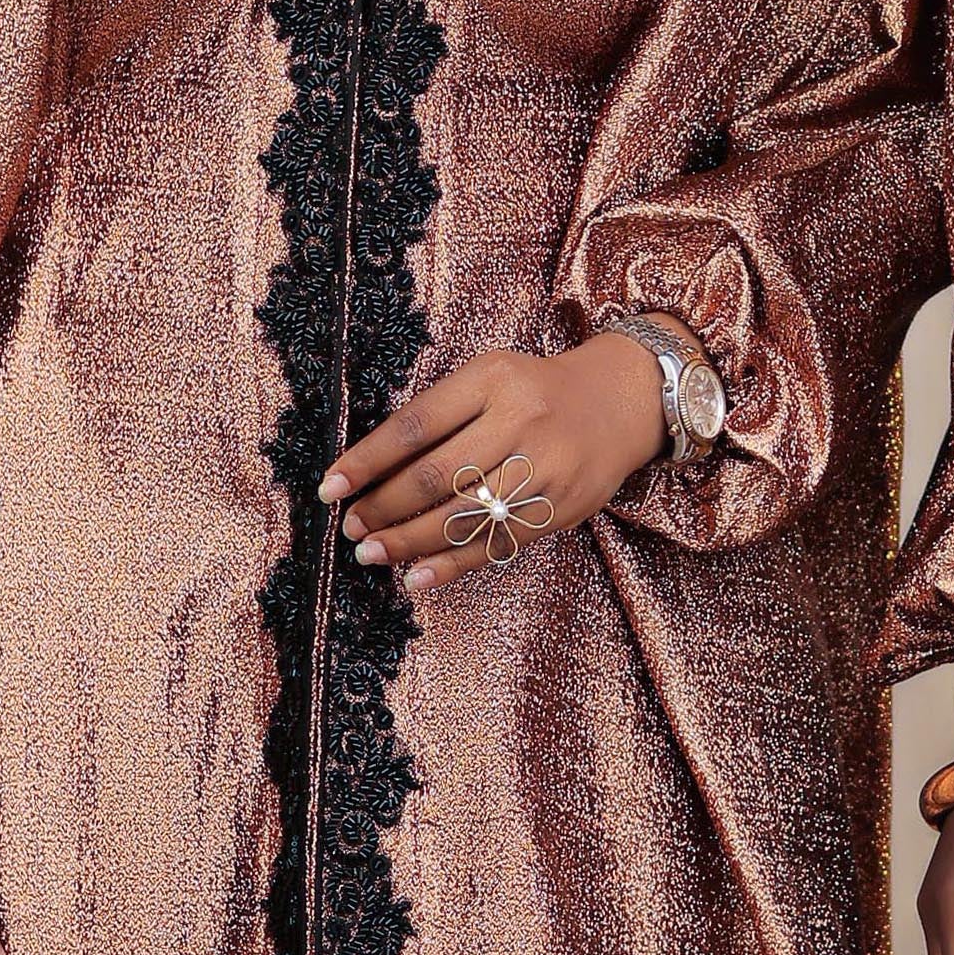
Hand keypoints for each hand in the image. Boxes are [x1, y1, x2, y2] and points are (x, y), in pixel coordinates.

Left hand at [332, 337, 666, 594]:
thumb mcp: (490, 378)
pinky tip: (418, 576)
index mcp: (491, 379)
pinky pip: (498, 543)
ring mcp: (544, 467)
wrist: (623, 401)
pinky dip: (453, 564)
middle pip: (436, 475)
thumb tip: (372, 471)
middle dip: (383, 507)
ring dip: (408, 541)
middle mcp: (520, 421)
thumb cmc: (537, 391)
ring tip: (370, 552)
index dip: (367, 461)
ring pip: (463, 516)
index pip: (414, 426)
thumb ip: (440, 415)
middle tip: (351, 525)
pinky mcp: (560, 507)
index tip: (330, 487)